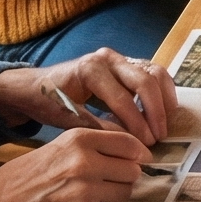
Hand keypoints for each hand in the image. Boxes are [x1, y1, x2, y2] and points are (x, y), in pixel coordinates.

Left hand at [0, 51, 174, 145]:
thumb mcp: (65, 117)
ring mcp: (119, 58)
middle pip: (144, 81)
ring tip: (164, 125)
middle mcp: (108, 58)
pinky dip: (162, 91)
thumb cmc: (46, 101)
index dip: (136, 122)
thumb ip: (96, 127)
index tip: (146, 143)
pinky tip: (164, 110)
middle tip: (159, 136)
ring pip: (154, 73)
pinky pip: (152, 73)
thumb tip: (126, 141)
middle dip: (155, 112)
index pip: (121, 98)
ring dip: (163, 100)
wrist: (35, 85)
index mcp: (90, 69)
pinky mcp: (126, 63)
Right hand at [0, 127, 149, 201]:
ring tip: (92, 194)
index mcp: (79, 140)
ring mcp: (86, 191)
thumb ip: (93, 146)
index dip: (139, 153)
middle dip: (124, 176)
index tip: (142, 159)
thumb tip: (131, 149)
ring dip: (115, 194)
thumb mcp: (57, 147)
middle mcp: (86, 163)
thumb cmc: (22, 178)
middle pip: (132, 170)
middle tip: (110, 180)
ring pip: (125, 192)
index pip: (128, 143)